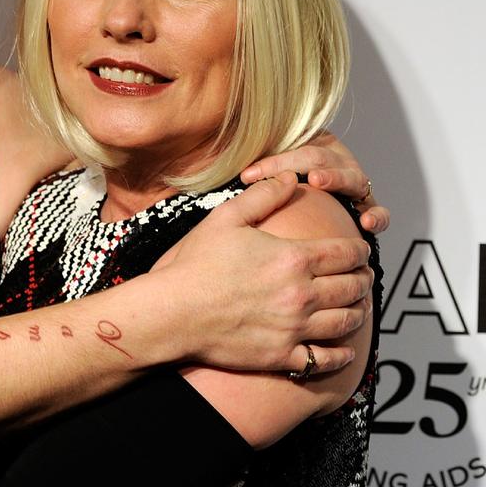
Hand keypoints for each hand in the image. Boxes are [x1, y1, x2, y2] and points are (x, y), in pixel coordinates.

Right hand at [168, 173, 372, 374]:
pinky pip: (325, 359)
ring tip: (358, 306)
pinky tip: (345, 348)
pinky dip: (342, 354)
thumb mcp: (225, 218)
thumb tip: (292, 178)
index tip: (361, 250)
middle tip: (364, 276)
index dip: (360, 250)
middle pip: (353, 287)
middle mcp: (302, 294)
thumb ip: (263, 196)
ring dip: (358, 312)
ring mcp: (294, 328)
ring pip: (346, 322)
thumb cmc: (195, 263)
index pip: (346, 253)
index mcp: (293, 258)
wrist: (173, 311)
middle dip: (364, 279)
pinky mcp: (282, 356)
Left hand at [240, 132, 388, 233]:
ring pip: (351, 176)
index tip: (247, 175)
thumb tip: (198, 158)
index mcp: (305, 148)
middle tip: (293, 170)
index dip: (272, 160)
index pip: (289, 148)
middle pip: (322, 156)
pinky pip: (376, 209)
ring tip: (321, 182)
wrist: (294, 220)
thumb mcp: (249, 176)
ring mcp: (350, 184)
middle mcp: (331, 162)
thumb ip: (237, 170)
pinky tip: (366, 224)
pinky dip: (376, 214)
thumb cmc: (268, 195)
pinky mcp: (365, 207)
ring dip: (338, 178)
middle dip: (306, 161)